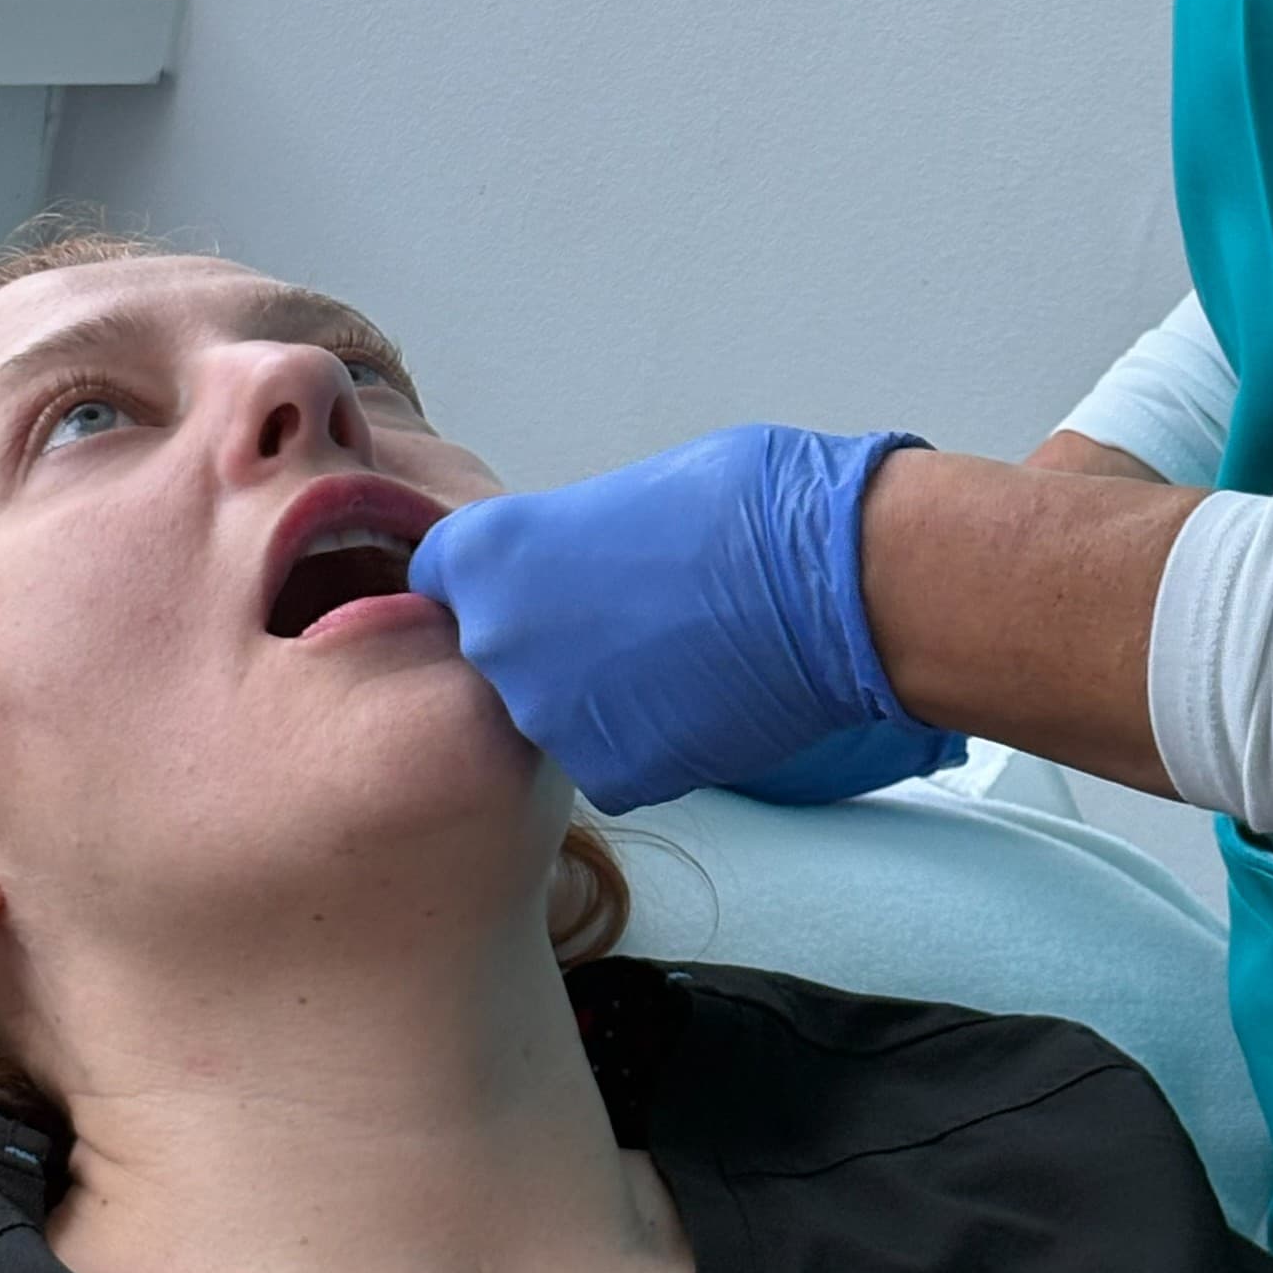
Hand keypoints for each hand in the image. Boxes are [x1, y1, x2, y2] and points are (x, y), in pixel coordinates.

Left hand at [408, 423, 966, 812]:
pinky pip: (607, 760)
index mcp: (485, 552)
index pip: (443, 581)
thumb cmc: (745, 506)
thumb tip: (572, 570)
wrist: (830, 585)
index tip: (537, 581)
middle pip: (495, 654)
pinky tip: (698, 700)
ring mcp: (548, 718)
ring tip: (674, 657)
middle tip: (625, 619)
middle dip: (545, 642)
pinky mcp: (608, 776)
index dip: (495, 580)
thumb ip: (568, 543)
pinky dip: (644, 740)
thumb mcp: (627, 495)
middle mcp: (495, 640)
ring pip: (552, 714)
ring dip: (594, 697)